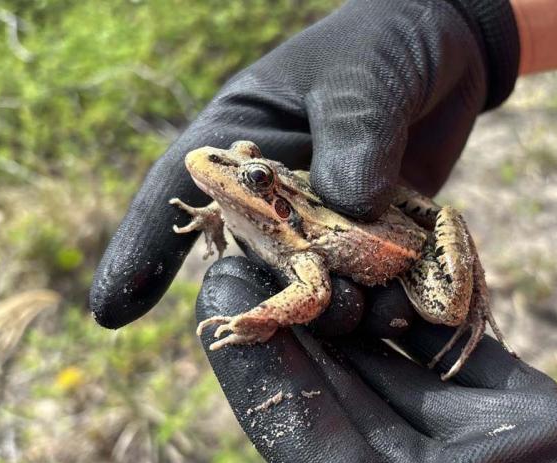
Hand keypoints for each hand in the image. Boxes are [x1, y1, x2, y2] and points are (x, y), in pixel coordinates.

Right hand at [89, 0, 519, 328]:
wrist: (447, 46)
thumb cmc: (384, 44)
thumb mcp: (362, 76)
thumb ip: (354, 135)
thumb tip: (351, 207)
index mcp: (244, 137)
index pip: (182, 189)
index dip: (144, 248)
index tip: (109, 313)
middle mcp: (278, 190)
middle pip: (251, 255)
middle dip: (261, 295)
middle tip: (271, 324)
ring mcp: (328, 220)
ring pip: (314, 280)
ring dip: (335, 307)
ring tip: (365, 316)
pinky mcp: (377, 237)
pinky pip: (372, 280)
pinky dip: (387, 299)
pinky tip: (410, 314)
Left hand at [198, 256, 556, 462]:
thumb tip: (331, 444)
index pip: (306, 439)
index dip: (258, 364)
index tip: (223, 292)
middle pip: (347, 398)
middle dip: (298, 323)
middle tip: (259, 246)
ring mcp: (492, 461)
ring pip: (405, 374)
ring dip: (362, 309)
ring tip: (321, 240)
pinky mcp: (545, 432)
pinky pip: (475, 363)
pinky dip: (443, 316)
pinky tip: (412, 265)